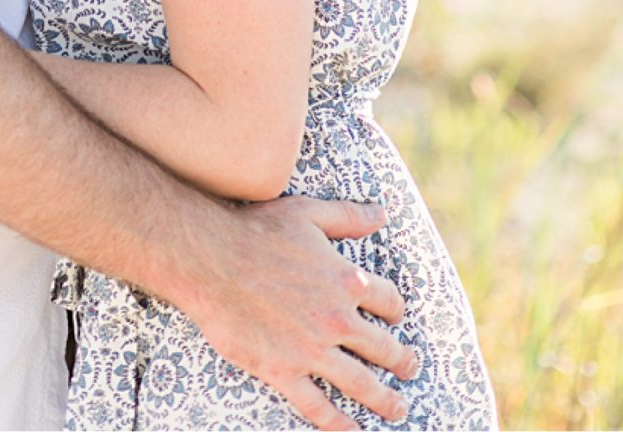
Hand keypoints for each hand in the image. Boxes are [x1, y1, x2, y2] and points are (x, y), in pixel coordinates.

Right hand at [197, 194, 415, 427]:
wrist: (212, 260)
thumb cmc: (257, 230)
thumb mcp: (307, 212)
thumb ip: (348, 215)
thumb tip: (382, 213)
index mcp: (345, 280)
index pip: (387, 301)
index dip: (396, 310)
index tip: (396, 318)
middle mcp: (336, 319)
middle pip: (382, 347)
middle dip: (401, 361)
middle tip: (410, 369)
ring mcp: (311, 350)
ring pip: (359, 383)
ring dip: (383, 399)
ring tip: (397, 409)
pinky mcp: (283, 371)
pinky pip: (318, 406)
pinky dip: (338, 423)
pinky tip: (352, 430)